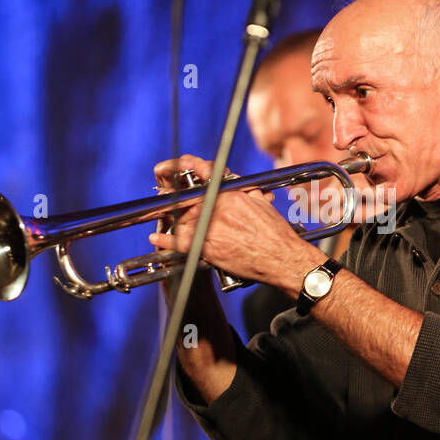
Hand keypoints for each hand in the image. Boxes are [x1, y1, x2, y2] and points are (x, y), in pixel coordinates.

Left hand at [150, 154, 312, 291]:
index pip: (204, 183)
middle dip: (182, 204)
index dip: (192, 180)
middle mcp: (220, 210)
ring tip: (169, 222)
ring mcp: (213, 230)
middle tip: (176, 205)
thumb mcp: (262, 203)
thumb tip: (235, 186)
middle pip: (190, 202)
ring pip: (184, 220)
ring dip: (174, 221)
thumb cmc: (276, 234)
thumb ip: (245, 192)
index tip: (185, 180)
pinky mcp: (210, 249)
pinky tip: (157, 239)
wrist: (283, 259)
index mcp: (232, 196)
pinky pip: (181, 244)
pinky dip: (166, 242)